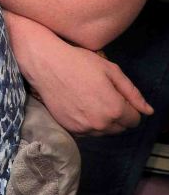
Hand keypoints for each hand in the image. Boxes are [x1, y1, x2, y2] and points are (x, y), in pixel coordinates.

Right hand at [6, 13, 152, 135]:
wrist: (46, 65)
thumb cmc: (79, 62)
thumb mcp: (111, 70)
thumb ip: (132, 93)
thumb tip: (148, 111)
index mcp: (114, 109)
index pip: (134, 120)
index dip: (129, 107)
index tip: (116, 95)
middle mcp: (100, 124)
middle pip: (120, 128)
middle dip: (117, 115)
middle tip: (103, 95)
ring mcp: (83, 129)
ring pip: (104, 131)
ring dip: (103, 120)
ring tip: (90, 99)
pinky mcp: (70, 129)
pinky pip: (88, 132)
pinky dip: (87, 122)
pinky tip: (79, 105)